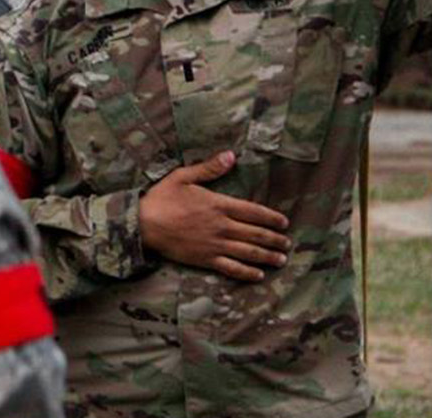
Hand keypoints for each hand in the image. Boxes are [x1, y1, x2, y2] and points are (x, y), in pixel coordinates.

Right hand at [139, 151, 291, 281]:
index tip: (284, 222)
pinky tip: (258, 275)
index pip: (253, 211)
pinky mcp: (205, 259)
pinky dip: (247, 272)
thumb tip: (231, 155)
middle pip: (255, 234)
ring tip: (281, 260)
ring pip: (248, 252)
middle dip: (274, 239)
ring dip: (267, 257)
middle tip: (288, 244)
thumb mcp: (184, 176)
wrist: (143, 224)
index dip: (271, 218)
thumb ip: (210, 168)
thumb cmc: (162, 198)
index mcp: (219, 204)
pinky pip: (231, 268)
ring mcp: (215, 245)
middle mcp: (221, 226)